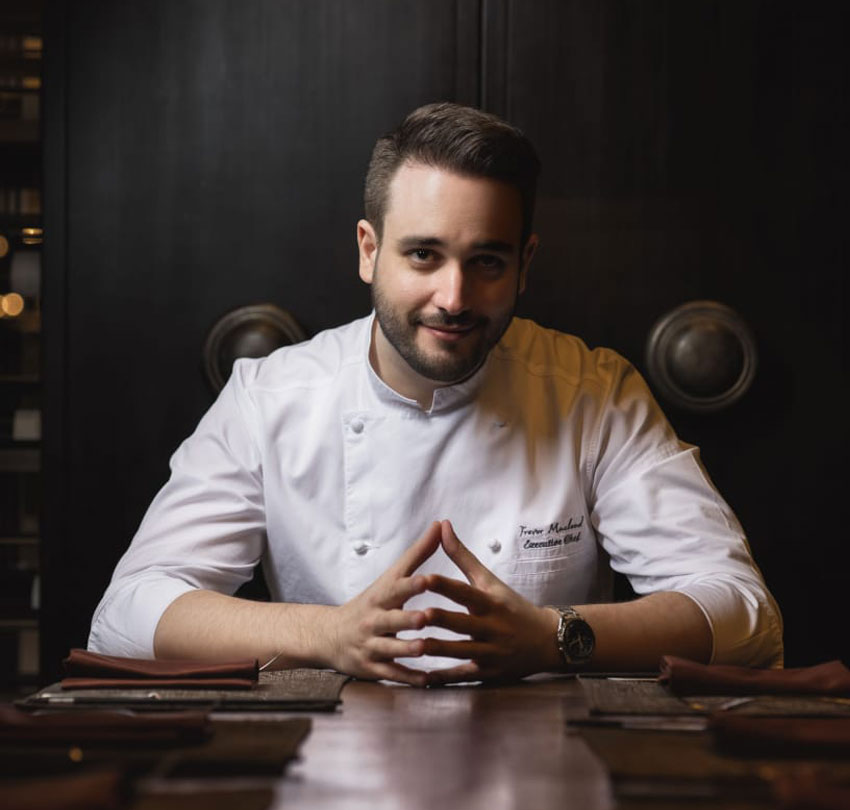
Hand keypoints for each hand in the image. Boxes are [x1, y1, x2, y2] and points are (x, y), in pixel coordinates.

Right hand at [324, 521, 441, 685]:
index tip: (426, 580)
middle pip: (391, 620)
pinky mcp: (372, 668)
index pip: (396, 589)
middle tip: (425, 616)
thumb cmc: (371, 602)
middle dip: (408, 619)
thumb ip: (419, 553)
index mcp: (381, 597)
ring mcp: (371, 646)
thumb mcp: (390, 577)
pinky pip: (391, 675)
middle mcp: (374, 621)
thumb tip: (442, 524)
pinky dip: (409, 678)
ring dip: (408, 649)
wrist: (330, 636)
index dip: (410, 585)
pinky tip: (427, 681)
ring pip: (391, 649)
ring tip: (424, 648)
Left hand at [421, 520, 559, 684]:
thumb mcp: (490, 581)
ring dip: (438, 650)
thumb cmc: (511, 606)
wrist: (546, 640)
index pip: (464, 591)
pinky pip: (464, 677)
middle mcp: (491, 627)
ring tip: (414, 646)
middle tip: (417, 615)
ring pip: (461, 652)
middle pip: (462, 623)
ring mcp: (490, 652)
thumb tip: (442, 525)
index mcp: (489, 602)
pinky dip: (445, 678)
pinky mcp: (488, 673)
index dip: (445, 585)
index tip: (424, 578)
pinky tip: (424, 678)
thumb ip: (462, 556)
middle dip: (440, 620)